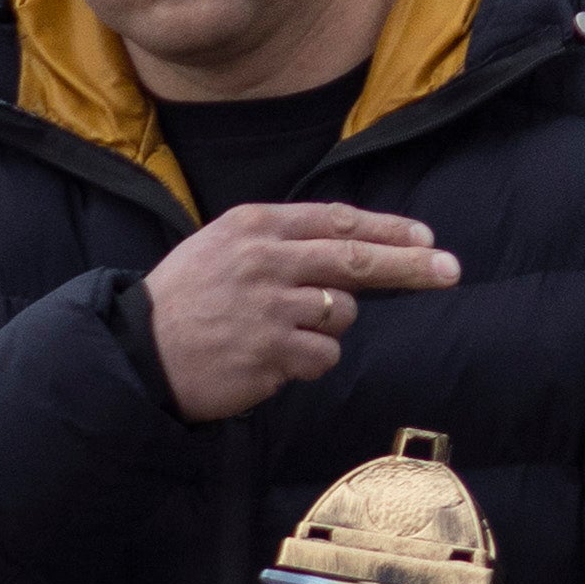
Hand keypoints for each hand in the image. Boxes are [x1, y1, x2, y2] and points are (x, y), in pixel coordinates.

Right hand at [144, 203, 458, 421]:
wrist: (134, 353)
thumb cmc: (182, 301)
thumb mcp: (220, 247)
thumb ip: (279, 240)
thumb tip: (351, 244)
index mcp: (254, 226)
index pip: (337, 221)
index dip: (388, 229)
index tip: (425, 238)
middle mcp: (266, 261)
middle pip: (359, 260)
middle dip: (412, 265)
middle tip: (450, 270)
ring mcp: (270, 308)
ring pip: (342, 314)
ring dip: (326, 328)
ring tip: (281, 335)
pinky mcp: (271, 352)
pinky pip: (323, 356)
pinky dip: (308, 362)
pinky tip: (272, 361)